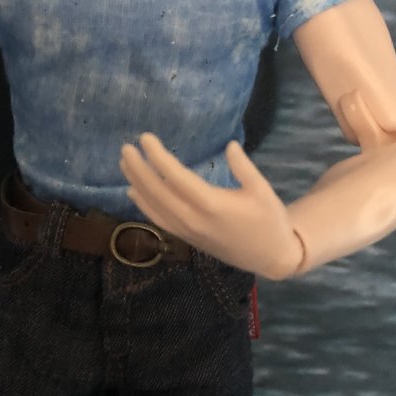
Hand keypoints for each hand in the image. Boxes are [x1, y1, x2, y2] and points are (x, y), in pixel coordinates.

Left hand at [120, 133, 303, 279]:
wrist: (270, 257)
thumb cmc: (269, 220)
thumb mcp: (263, 190)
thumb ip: (244, 167)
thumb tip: (230, 145)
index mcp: (212, 205)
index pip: (176, 177)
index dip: (158, 157)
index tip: (145, 138)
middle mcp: (194, 220)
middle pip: (157, 192)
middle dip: (139, 169)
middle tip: (125, 147)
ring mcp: (188, 232)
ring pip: (154, 207)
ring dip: (137, 184)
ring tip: (124, 163)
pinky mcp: (187, 239)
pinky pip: (159, 221)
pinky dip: (143, 205)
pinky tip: (133, 191)